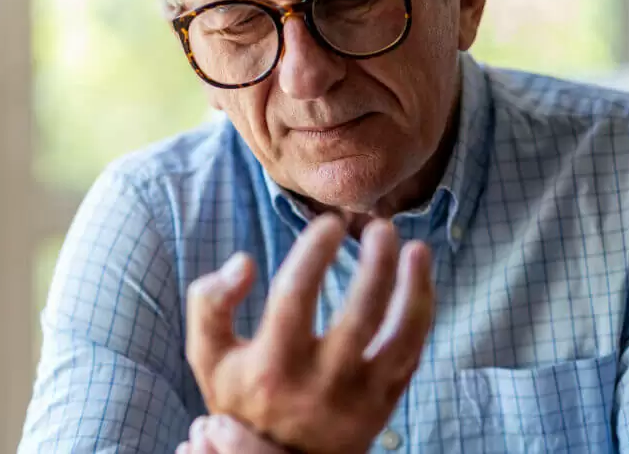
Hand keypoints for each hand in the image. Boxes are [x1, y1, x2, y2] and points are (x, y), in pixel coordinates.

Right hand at [185, 215, 435, 453]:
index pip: (295, 294)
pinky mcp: (383, 405)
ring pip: (401, 336)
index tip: (328, 223)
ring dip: (414, 286)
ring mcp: (358, 398)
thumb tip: (243, 261)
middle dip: (377, 262)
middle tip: (380, 226)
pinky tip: (419, 281)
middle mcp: (318, 384)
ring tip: (415, 249)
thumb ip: (209, 304)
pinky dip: (421, 314)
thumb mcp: (208, 357)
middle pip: (360, 312)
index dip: (314, 250)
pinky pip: (412, 354)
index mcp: (271, 366)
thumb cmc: (243, 399)